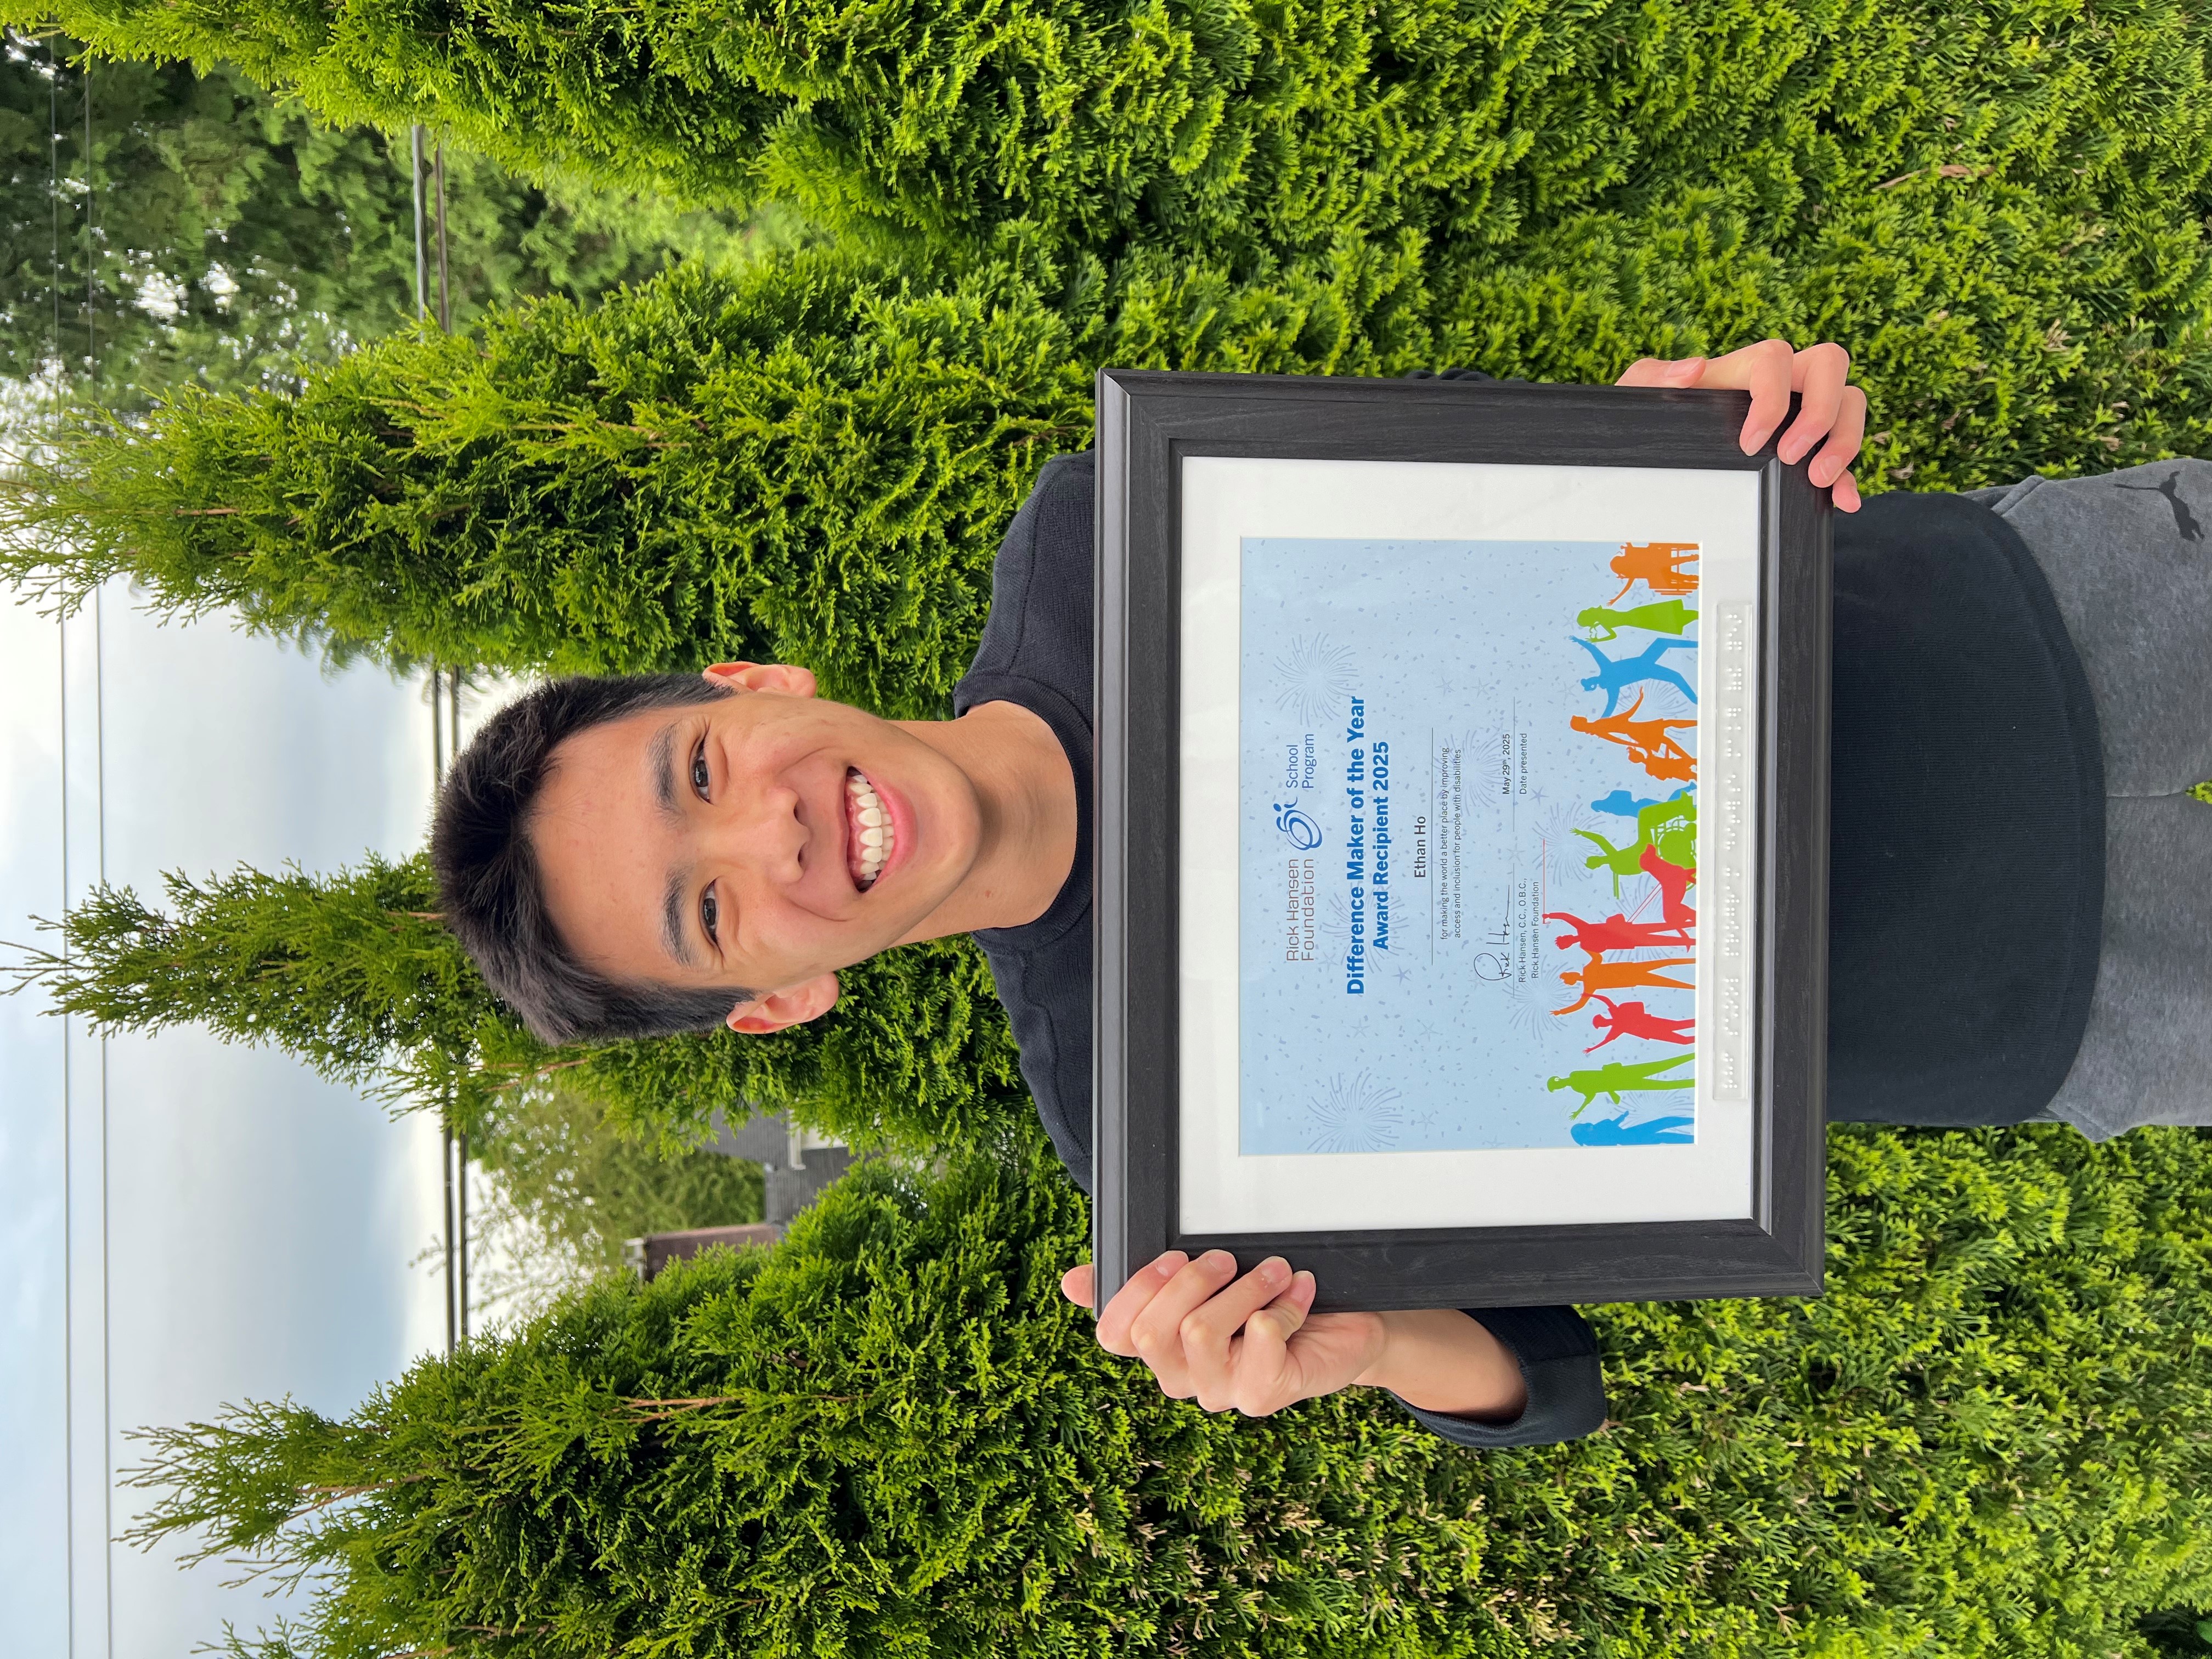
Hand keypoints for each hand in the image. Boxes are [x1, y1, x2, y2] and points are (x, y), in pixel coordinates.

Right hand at [1061, 1251, 1386, 1415]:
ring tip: (1275, 1270)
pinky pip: (1258, 1342)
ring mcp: (1221, 1392)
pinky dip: (1282, 1307)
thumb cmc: (1266, 1300)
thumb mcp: (1205, 1281)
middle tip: (1227, 1256)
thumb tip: (1070, 1282)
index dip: (1134, 1292)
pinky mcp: (1263, 1395)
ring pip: (1200, 1333)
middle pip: (1152, 1333)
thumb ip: (1144, 1279)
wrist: (1342, 1328)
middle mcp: (1183, 1377)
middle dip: (1191, 1281)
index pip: (1113, 1335)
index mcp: (1160, 1348)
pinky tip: (1298, 1294)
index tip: (1172, 1254)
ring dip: (1244, 1288)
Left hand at [1617, 338, 1867, 511]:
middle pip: (1829, 365)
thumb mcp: (1636, 397)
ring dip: (1844, 439)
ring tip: (1817, 478)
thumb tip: (1693, 369)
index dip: (1772, 397)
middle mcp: (1778, 385)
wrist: (1645, 456)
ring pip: (1848, 402)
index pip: (1775, 357)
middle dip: (1820, 411)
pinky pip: (1842, 454)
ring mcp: (1797, 416)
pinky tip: (1843, 499)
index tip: (1749, 443)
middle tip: (1788, 455)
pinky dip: (1849, 475)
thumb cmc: (1648, 420)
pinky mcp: (1806, 452)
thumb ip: (1654, 377)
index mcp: (1739, 370)